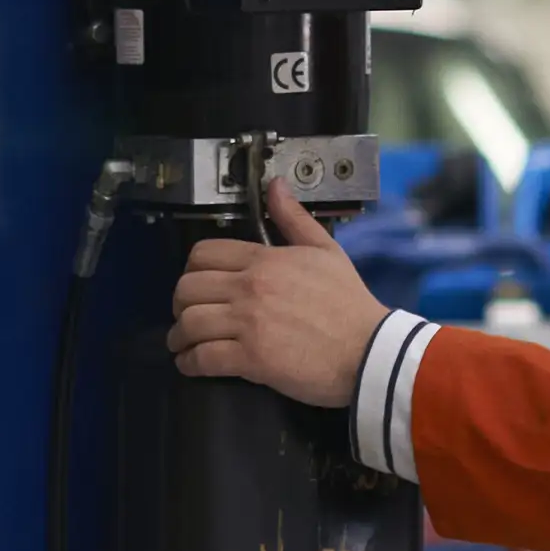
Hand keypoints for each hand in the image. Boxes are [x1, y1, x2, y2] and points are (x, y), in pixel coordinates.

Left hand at [167, 179, 386, 406]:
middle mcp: (249, 287)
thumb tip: (275, 185)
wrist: (371, 351)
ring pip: (190, 323)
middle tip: (186, 315)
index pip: (203, 255)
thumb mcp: (325, 250)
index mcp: (263, 260)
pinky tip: (191, 364)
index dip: (191, 270)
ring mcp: (248, 323)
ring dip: (179, 336)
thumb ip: (293, 218)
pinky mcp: (251, 359)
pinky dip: (190, 363)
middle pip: (188, 288)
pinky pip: (204, 357)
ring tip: (182, 344)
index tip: (196, 285)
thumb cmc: (349, 302)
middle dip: (180, 303)